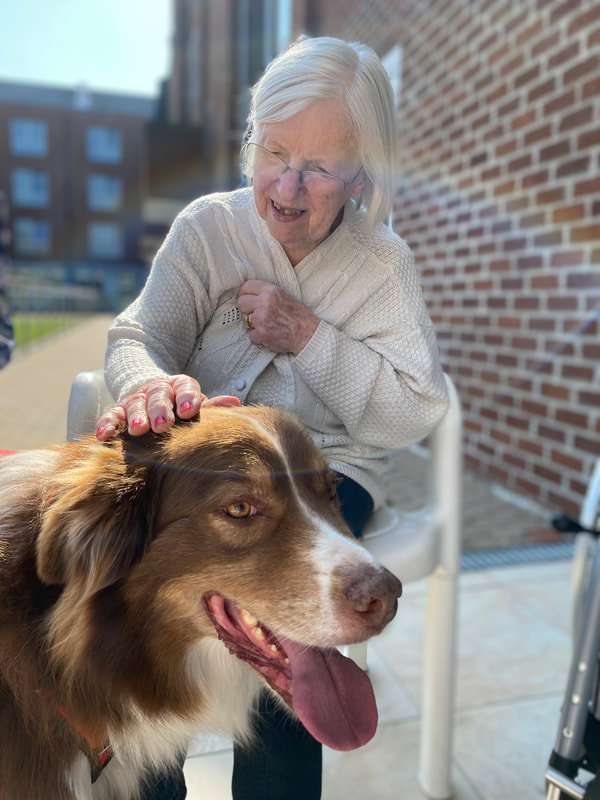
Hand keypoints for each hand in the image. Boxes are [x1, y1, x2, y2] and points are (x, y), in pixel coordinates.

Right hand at [95, 374, 239, 440]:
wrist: (155, 400)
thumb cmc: (183, 410)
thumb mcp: (196, 406)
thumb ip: (212, 407)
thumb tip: (235, 403)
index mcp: (180, 386)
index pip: (185, 387)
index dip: (187, 397)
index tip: (190, 411)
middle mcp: (158, 389)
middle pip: (158, 395)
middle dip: (160, 409)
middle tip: (162, 424)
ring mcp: (137, 399)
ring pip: (135, 404)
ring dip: (136, 416)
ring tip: (138, 430)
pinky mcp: (119, 410)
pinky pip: (111, 415)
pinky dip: (107, 423)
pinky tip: (104, 435)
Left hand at [237, 280, 318, 355]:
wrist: (308, 334)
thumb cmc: (298, 316)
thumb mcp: (284, 296)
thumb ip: (267, 294)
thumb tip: (249, 295)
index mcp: (271, 290)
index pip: (246, 286)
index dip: (246, 294)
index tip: (249, 300)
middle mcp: (265, 302)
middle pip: (241, 302)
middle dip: (247, 310)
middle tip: (256, 314)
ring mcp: (261, 318)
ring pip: (244, 319)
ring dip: (253, 324)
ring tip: (267, 325)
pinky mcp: (261, 333)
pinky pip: (251, 335)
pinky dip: (259, 337)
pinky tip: (270, 335)